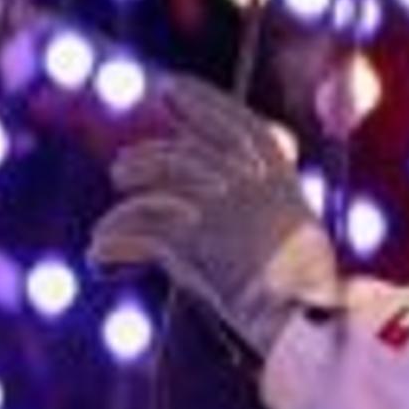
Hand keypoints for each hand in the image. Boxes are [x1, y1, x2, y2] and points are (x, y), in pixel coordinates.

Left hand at [88, 77, 337, 354]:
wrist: (304, 320)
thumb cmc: (308, 297)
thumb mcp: (298, 244)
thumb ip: (266, 219)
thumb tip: (230, 215)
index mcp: (282, 181)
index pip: (241, 125)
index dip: (204, 102)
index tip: (172, 87)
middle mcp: (249, 183)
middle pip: (188, 154)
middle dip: (149, 157)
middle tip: (120, 168)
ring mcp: (220, 207)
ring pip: (160, 183)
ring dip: (127, 202)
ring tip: (105, 223)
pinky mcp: (192, 240)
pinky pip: (140, 233)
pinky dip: (115, 246)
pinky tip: (100, 259)